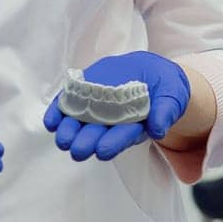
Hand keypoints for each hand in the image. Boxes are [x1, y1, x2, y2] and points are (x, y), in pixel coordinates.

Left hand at [43, 51, 189, 161]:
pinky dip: (58, 113)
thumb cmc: (164, 87)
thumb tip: (158, 129)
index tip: (103, 151)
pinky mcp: (84, 95)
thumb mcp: (172, 95)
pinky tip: (51, 121)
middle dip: (87, 142)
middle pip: (98, 134)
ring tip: (62, 138)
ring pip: (80, 123)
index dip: (113, 143)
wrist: (149, 70)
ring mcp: (95, 109)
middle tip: (77, 150)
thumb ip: (165, 111)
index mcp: (135, 127)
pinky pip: (68, 106)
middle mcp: (112, 123)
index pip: (122, 137)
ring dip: (69, 131)